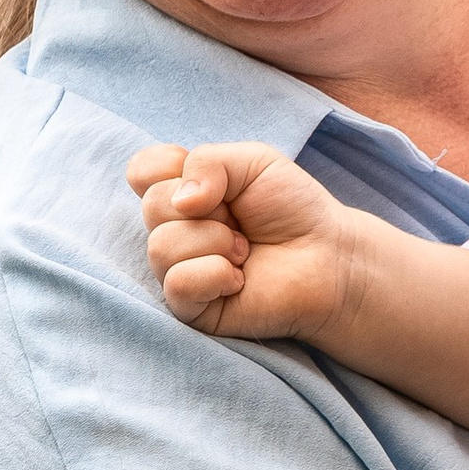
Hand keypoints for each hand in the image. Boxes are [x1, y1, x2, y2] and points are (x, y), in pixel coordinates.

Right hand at [130, 142, 361, 340]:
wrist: (328, 256)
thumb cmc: (291, 209)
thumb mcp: (253, 162)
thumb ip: (207, 161)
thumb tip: (181, 201)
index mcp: (182, 193)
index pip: (141, 172)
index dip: (168, 169)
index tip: (212, 182)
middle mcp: (174, 230)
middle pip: (151, 207)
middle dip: (207, 207)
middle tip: (239, 221)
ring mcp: (179, 270)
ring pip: (161, 246)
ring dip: (215, 242)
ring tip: (244, 251)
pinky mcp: (191, 308)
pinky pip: (178, 283)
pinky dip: (213, 274)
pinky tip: (239, 279)